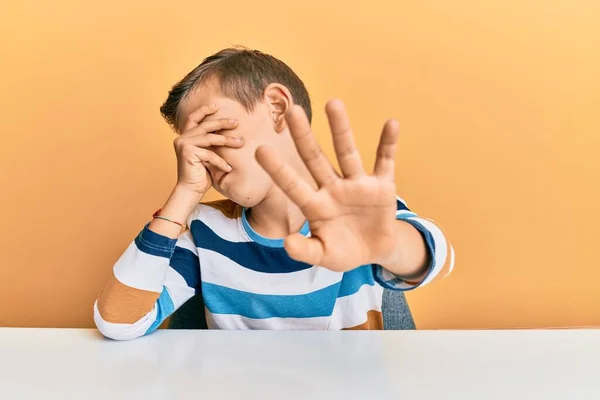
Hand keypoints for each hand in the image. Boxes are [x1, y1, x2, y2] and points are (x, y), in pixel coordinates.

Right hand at [174, 104, 242, 195]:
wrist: (191, 190)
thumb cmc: (202, 174)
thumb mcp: (207, 154)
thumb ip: (210, 142)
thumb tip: (227, 129)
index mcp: (185, 136)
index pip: (193, 118)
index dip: (204, 110)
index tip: (216, 106)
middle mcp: (182, 138)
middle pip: (205, 126)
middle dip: (222, 122)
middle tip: (236, 123)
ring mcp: (183, 144)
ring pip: (210, 138)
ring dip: (227, 140)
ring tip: (240, 142)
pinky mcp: (187, 153)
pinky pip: (210, 154)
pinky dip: (221, 161)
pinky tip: (228, 168)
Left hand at [255, 100, 399, 271]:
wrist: (375, 251)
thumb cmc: (344, 251)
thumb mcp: (324, 256)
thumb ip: (305, 251)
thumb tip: (286, 243)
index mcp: (315, 206)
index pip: (293, 185)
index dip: (278, 170)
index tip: (260, 149)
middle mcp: (333, 189)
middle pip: (315, 159)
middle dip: (303, 136)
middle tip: (290, 111)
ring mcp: (357, 185)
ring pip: (347, 153)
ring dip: (341, 129)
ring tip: (333, 103)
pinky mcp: (382, 186)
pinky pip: (385, 161)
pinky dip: (389, 144)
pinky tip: (391, 124)